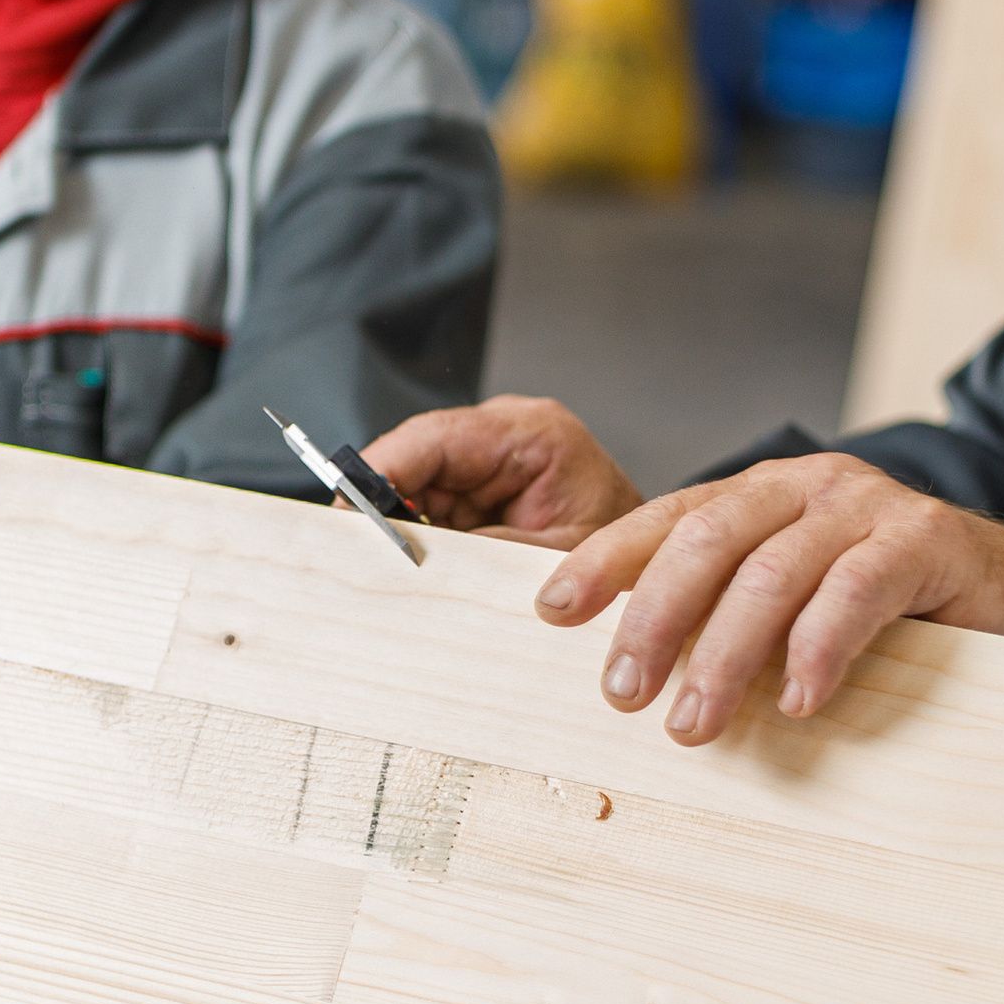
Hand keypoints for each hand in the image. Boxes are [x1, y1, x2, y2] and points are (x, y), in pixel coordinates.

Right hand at [364, 395, 643, 549]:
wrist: (656, 563)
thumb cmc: (626, 553)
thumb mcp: (559, 558)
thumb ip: (490, 550)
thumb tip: (419, 554)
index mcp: (534, 433)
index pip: (436, 437)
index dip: (382, 470)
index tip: (348, 508)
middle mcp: (506, 433)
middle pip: (415, 459)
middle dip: (386, 505)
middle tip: (362, 554)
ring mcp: (491, 457)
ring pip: (415, 485)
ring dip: (403, 527)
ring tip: (398, 571)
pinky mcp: (482, 485)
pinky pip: (431, 505)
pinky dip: (421, 536)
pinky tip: (421, 566)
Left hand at [535, 454, 1003, 745]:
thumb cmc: (883, 606)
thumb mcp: (791, 599)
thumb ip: (726, 615)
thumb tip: (632, 677)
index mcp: (760, 494)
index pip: (667, 518)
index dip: (606, 560)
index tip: (552, 610)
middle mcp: (804, 487)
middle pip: (708, 540)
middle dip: (655, 618)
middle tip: (623, 694)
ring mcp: (866, 507)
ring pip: (773, 572)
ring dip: (725, 655)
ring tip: (694, 725)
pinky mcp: (924, 541)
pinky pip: (857, 591)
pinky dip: (818, 648)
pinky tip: (797, 701)